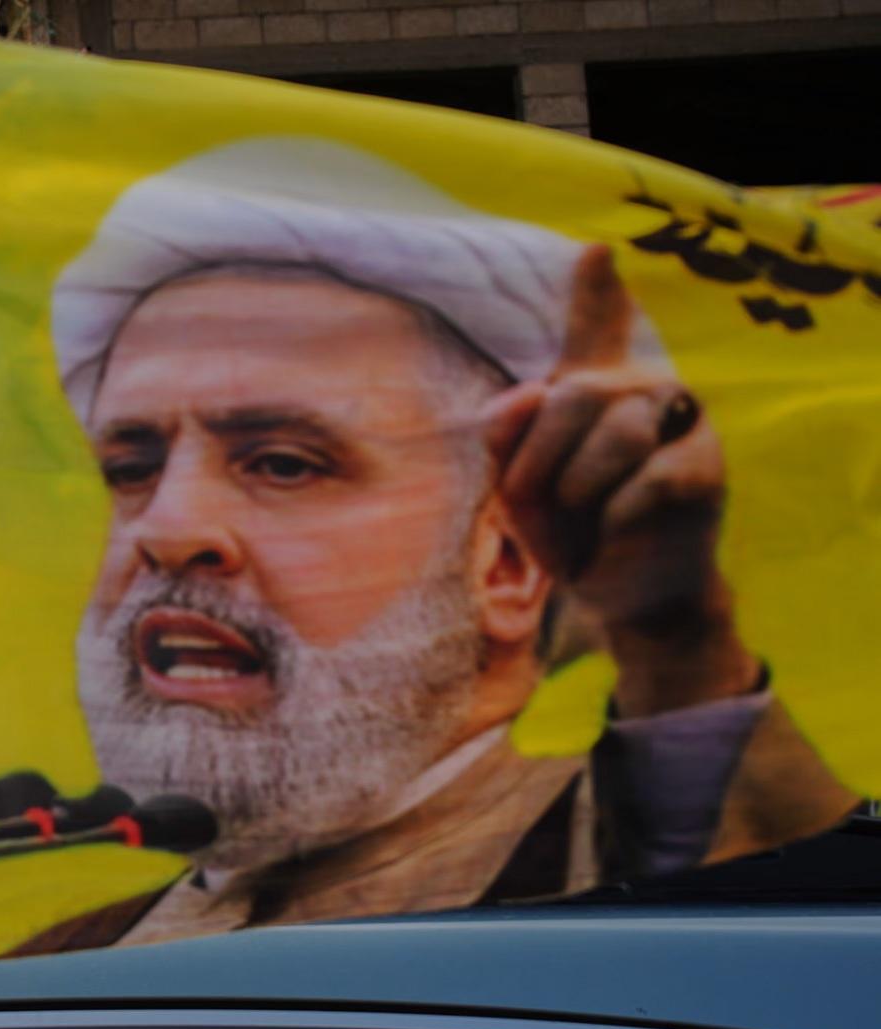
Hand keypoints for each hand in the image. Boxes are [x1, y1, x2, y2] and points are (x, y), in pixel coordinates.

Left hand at [485, 246, 754, 711]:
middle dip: (537, 456)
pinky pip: (642, 481)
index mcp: (597, 390)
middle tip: (530, 500)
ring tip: (580, 515)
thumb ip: (507, 432)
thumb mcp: (519, 483)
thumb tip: (526, 393)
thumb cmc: (571, 530)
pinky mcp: (705, 468)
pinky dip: (612, 516)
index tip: (594, 251)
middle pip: (578, 390)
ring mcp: (684, 424)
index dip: (594, 293)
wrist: (622, 593)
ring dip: (574, 487)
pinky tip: (620, 530)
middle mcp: (645, 391)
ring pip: (615, 432)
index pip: (596, 329)